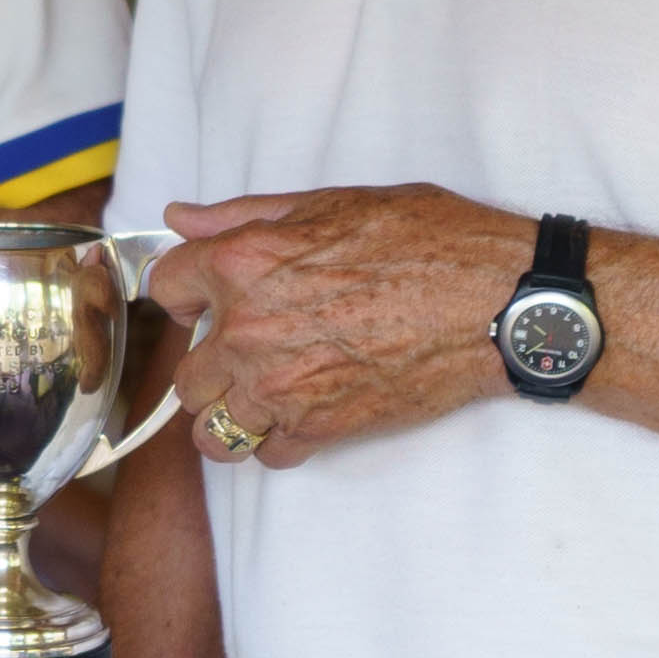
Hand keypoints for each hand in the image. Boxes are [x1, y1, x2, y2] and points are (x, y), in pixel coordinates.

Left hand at [151, 184, 533, 467]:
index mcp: (242, 263)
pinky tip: (302, 415)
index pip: (165, 288)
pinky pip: (268, 454)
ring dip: (233, 415)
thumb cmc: (425, 241)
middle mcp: (247, 328)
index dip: (187, 292)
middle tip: (248, 352)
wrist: (493, 301)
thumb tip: (182, 216)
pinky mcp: (320, 427)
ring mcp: (280, 385)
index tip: (206, 300)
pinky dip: (279, 442)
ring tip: (262, 397)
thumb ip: (243, 215)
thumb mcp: (329, 203)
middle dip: (210, 364)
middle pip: (185, 374)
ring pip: (213, 429)